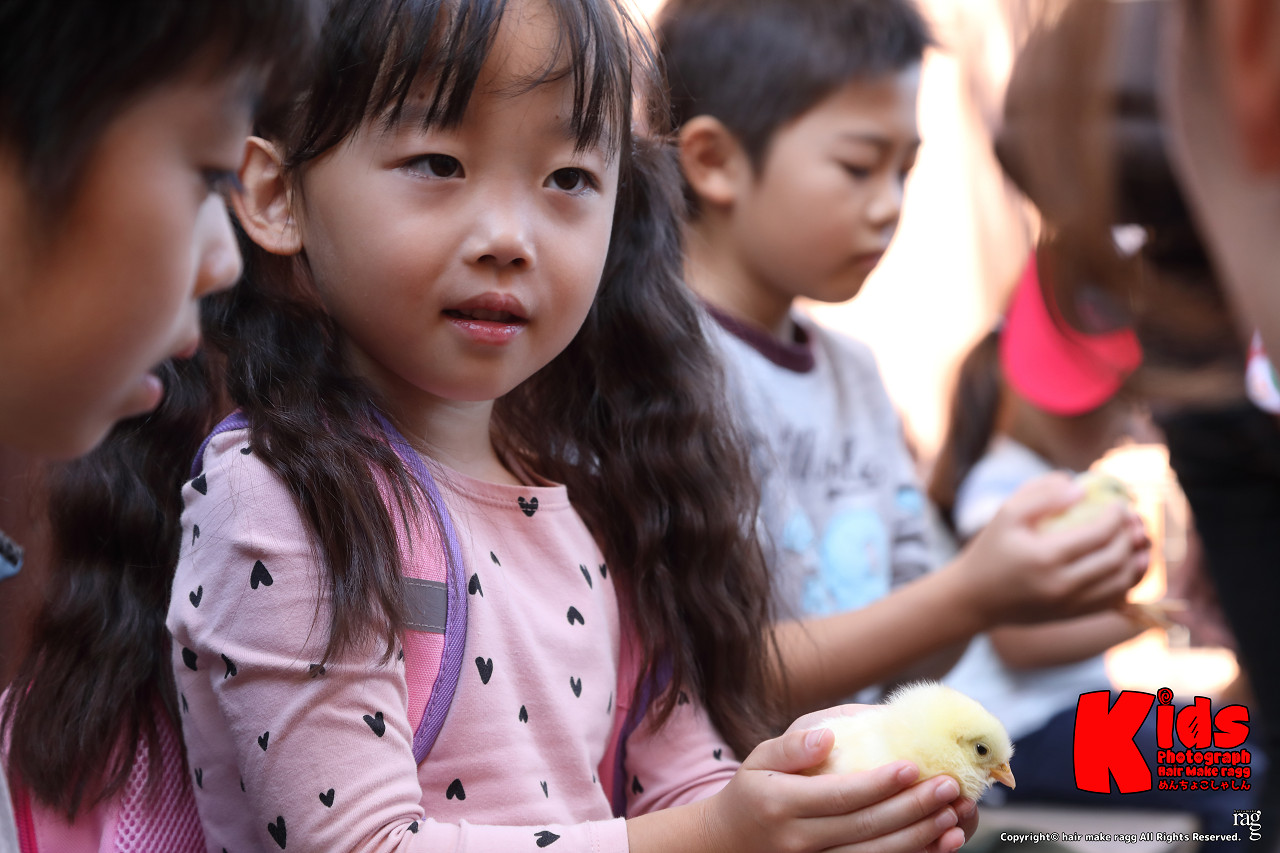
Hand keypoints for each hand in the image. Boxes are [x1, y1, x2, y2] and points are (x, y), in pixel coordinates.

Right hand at [697, 722, 968, 852]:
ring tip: (952, 816)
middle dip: (911, 808)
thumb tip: (829, 736)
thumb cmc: (754, 791)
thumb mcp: (760, 759)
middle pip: (864, 827)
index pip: (839, 795)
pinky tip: (938, 844)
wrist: (730, 843)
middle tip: (947, 787)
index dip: (878, 783)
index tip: (912, 766)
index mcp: (781, 803)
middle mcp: (798, 840)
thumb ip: (793, 745)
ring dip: (918, 838)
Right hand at [951, 472, 1149, 626]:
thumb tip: (1081, 489)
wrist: (975, 599)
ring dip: (1137, 559)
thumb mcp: (1006, 513)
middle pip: (1116, 559)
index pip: (1098, 534)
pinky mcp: (1074, 615)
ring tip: (1138, 539)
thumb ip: (1041, 493)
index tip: (1119, 503)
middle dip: (1131, 535)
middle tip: (1131, 519)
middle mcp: (1062, 585)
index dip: (1116, 516)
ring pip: (1122, 583)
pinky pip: (1115, 600)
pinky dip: (1129, 580)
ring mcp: (1070, 605)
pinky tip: (1129, 562)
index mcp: (1045, 557)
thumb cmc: (990, 549)